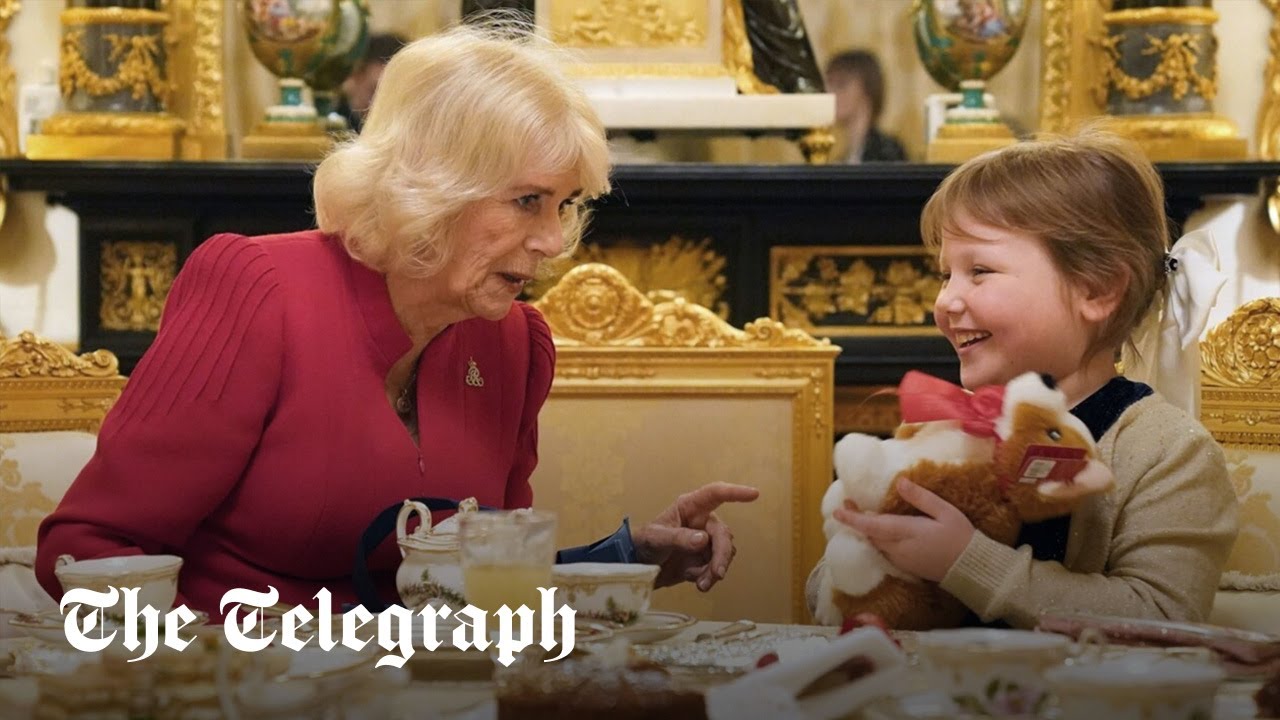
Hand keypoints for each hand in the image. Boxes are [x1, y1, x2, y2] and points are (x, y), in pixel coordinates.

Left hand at [632, 482, 759, 590]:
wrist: (640, 568)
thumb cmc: (644, 542)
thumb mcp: (656, 538)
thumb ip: (678, 538)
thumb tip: (703, 539)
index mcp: (689, 507)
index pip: (715, 494)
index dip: (735, 493)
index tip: (754, 494)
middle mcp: (702, 522)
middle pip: (722, 534)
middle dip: (721, 555)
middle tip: (717, 574)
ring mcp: (705, 541)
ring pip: (724, 552)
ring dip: (715, 569)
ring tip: (701, 583)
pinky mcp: (705, 559)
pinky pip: (717, 567)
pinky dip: (709, 577)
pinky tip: (696, 582)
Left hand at [832, 478, 972, 581]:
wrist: (973, 570)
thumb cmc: (961, 537)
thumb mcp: (945, 512)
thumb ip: (921, 498)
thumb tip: (900, 482)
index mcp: (906, 533)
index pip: (872, 526)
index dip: (853, 519)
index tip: (837, 511)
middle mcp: (899, 548)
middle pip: (871, 535)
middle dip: (857, 520)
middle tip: (848, 502)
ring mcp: (902, 560)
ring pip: (877, 544)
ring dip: (867, 530)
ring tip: (860, 513)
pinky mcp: (907, 566)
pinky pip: (885, 551)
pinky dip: (878, 539)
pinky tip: (880, 531)